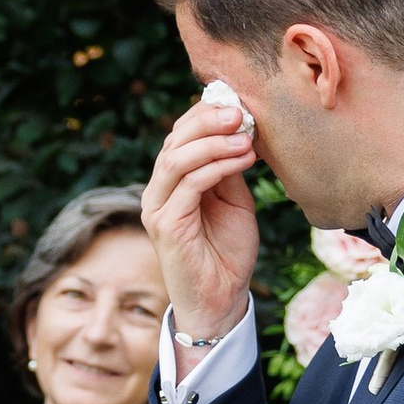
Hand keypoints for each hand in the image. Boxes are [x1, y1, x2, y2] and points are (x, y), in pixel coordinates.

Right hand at [141, 84, 261, 358]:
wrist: (221, 300)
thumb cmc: (227, 252)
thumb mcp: (234, 201)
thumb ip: (229, 169)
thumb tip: (239, 129)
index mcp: (171, 183)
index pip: (180, 135)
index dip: (206, 114)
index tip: (240, 103)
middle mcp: (158, 192)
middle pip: (175, 140)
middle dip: (209, 120)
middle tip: (241, 112)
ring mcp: (158, 209)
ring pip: (177, 158)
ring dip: (215, 141)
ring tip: (246, 136)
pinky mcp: (167, 226)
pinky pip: (190, 184)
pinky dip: (218, 166)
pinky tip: (244, 159)